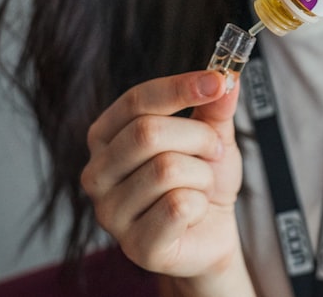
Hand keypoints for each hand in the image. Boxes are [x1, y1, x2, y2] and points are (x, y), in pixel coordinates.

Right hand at [81, 70, 245, 281]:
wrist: (213, 232)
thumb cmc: (200, 178)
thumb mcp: (211, 134)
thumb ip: (214, 107)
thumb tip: (225, 76)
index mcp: (105, 137)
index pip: (136, 101)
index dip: (178, 88)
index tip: (217, 81)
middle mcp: (97, 173)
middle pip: (147, 133)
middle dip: (197, 137)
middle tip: (214, 150)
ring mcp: (110, 213)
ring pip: (166, 169)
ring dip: (202, 174)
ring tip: (201, 185)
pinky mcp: (135, 246)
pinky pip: (177, 207)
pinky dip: (200, 204)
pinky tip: (194, 213)